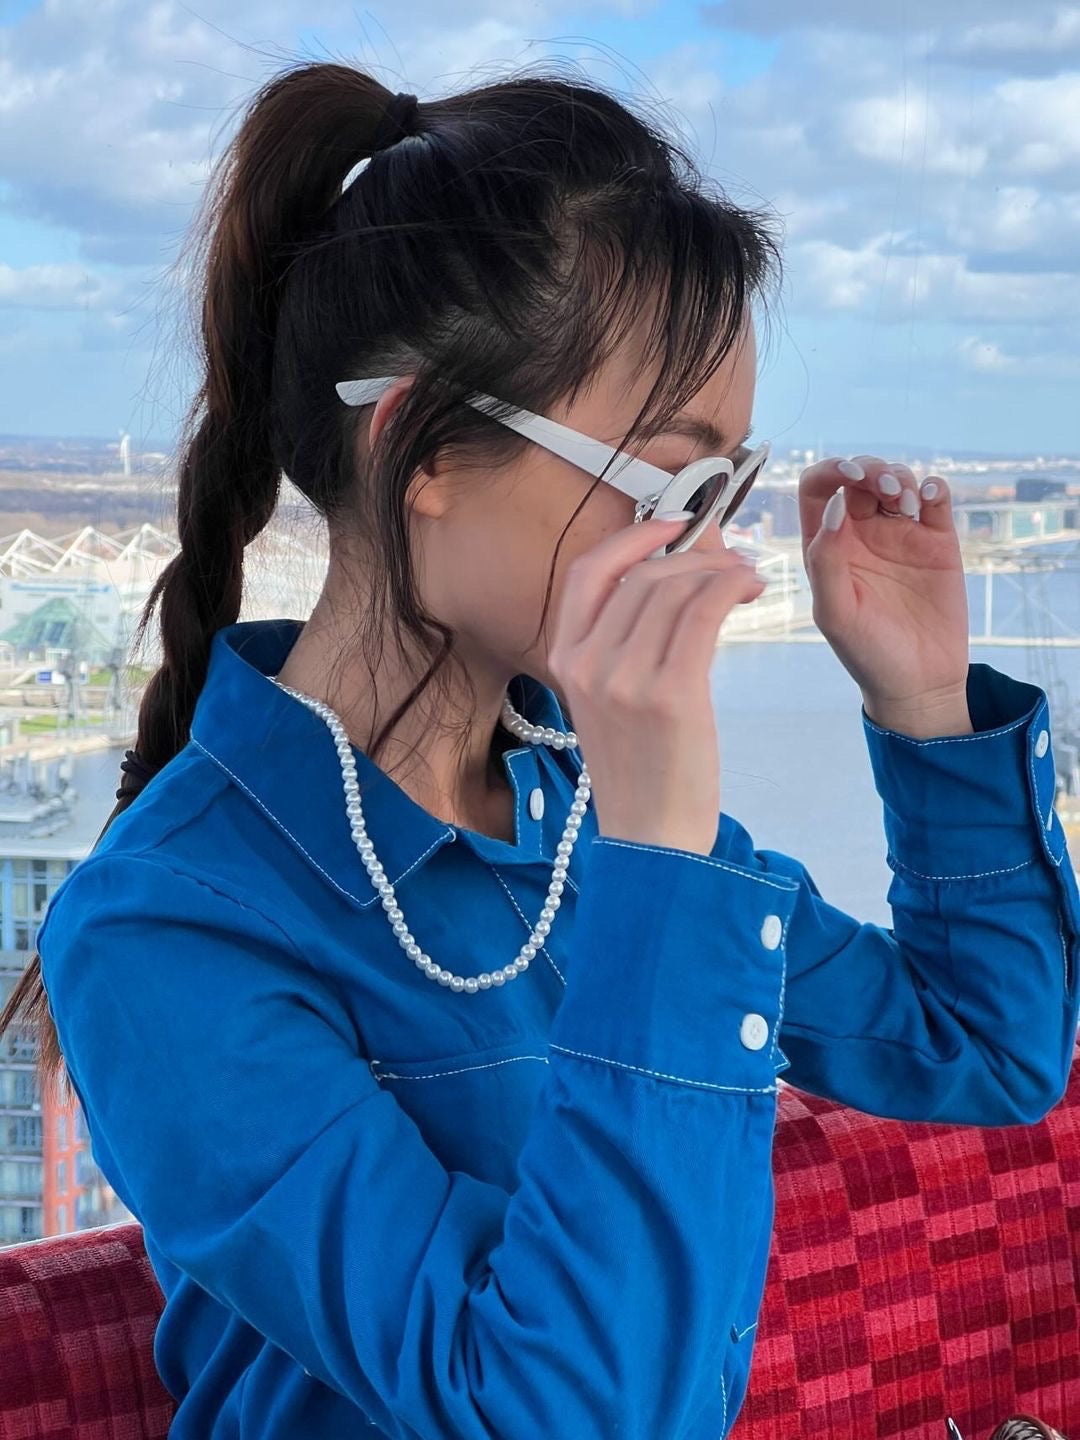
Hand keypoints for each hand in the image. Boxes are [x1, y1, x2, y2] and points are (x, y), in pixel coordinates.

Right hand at [548, 518, 764, 856]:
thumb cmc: (640, 770)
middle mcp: (586, 664)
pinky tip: (750, 591)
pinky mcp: (670, 695)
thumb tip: (668, 579)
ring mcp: (624, 679)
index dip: (633, 537)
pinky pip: (704, 613)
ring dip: (721, 570)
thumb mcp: (606, 701)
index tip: (674, 525)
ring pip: (675, 588)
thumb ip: (620, 644)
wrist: (651, 838)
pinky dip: (731, 589)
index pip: (589, 571)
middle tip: (733, 558)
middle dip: (694, 554)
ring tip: (749, 578)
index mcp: (564, 661)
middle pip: (641, 574)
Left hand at [799, 456, 969, 727]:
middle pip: (859, 477)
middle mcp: (862, 535)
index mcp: (827, 547)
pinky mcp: (937, 542)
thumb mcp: (836, 613)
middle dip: (870, 469)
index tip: (849, 476)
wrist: (919, 683)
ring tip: (905, 501)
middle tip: (884, 487)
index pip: (818, 490)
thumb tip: (837, 505)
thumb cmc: (867, 654)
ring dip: (900, 476)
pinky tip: (928, 498)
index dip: (830, 471)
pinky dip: (933, 487)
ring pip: (897, 481)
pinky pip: (935, 498)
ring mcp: (900, 535)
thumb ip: (826, 560)